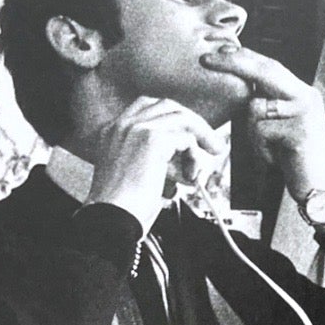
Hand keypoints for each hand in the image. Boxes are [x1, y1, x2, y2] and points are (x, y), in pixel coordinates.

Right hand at [84, 97, 221, 231]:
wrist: (111, 218)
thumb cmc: (123, 207)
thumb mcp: (134, 173)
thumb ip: (154, 157)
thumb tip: (186, 156)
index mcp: (112, 131)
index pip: (146, 107)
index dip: (172, 119)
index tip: (188, 134)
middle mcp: (122, 125)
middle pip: (167, 106)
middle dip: (192, 122)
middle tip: (209, 141)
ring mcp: (136, 129)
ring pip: (181, 118)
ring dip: (202, 135)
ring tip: (213, 151)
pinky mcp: (152, 139)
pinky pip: (186, 138)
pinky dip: (194, 156)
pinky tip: (191, 176)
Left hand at [199, 43, 324, 198]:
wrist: (320, 188)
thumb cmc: (295, 158)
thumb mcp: (281, 124)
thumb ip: (267, 103)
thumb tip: (237, 83)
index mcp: (302, 92)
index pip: (271, 65)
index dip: (244, 56)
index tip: (219, 51)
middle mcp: (306, 96)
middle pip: (265, 71)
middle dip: (233, 64)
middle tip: (206, 60)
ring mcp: (305, 112)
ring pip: (255, 106)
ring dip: (252, 133)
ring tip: (268, 150)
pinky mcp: (300, 131)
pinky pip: (261, 131)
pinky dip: (260, 148)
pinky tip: (274, 160)